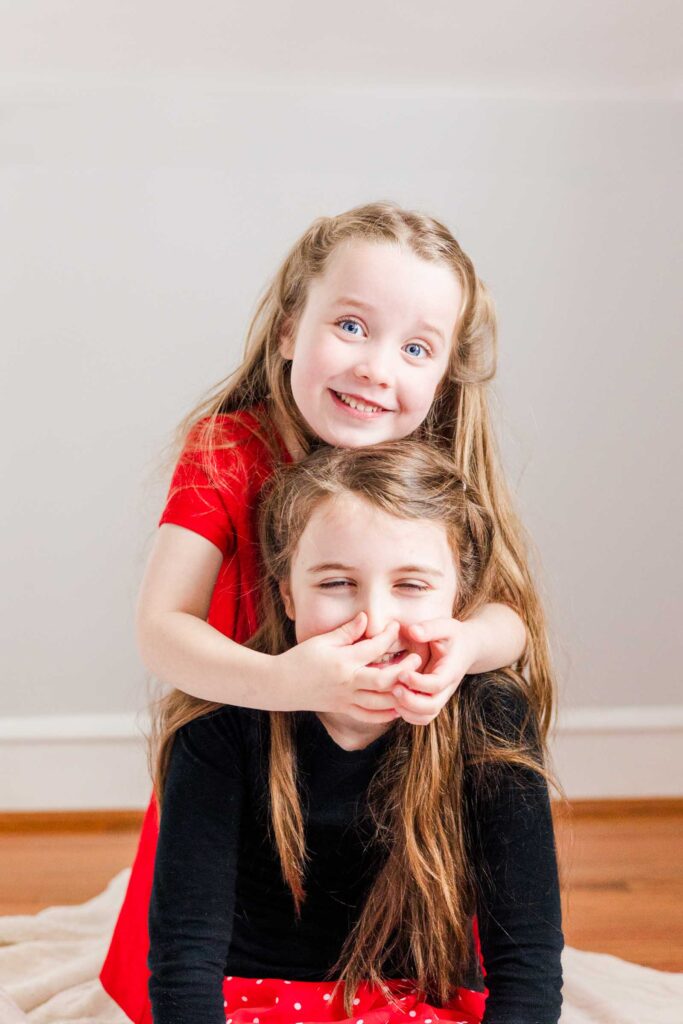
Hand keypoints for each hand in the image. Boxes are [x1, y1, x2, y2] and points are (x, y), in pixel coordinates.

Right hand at [276, 612, 423, 722]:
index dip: (389, 635)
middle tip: (417, 659)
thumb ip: (346, 632)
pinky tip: (398, 706)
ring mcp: (347, 700)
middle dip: (405, 669)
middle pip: (385, 680)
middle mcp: (348, 683)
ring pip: (381, 702)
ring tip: (412, 682)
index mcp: (343, 662)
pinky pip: (370, 716)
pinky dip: (386, 713)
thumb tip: (366, 618)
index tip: (397, 626)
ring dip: (400, 693)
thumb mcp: (321, 641)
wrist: (280, 686)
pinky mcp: (344, 709)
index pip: (374, 647)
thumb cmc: (299, 659)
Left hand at [389, 617, 478, 725]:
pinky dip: (407, 714)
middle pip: (431, 707)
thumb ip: (430, 628)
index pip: (436, 684)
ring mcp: (440, 697)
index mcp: (450, 670)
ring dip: (407, 710)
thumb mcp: (445, 626)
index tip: (401, 673)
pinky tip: (394, 699)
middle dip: (410, 701)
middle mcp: (447, 688)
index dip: (418, 683)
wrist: (467, 648)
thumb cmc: (453, 635)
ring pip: (425, 716)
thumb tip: (412, 631)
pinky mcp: (432, 700)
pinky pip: (421, 717)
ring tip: (391, 694)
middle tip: (393, 689)